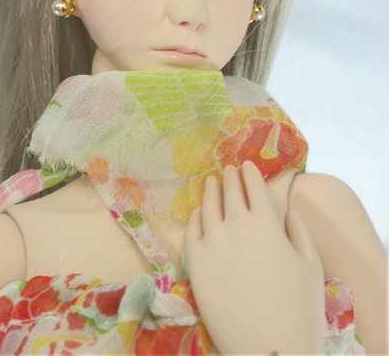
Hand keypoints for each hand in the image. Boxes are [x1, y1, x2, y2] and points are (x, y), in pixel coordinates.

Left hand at [184, 161, 324, 354]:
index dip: (250, 173)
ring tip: (210, 181)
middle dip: (230, 176)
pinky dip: (195, 216)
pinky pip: (191, 231)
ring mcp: (212, 243)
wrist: (268, 347)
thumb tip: (288, 211)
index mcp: (266, 223)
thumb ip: (299, 232)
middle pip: (230, 191)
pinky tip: (197, 212)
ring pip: (207, 206)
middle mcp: (236, 225)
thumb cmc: (298, 309)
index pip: (254, 187)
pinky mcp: (195, 262)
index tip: (247, 165)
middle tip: (228, 168)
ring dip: (209, 190)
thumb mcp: (310, 265)